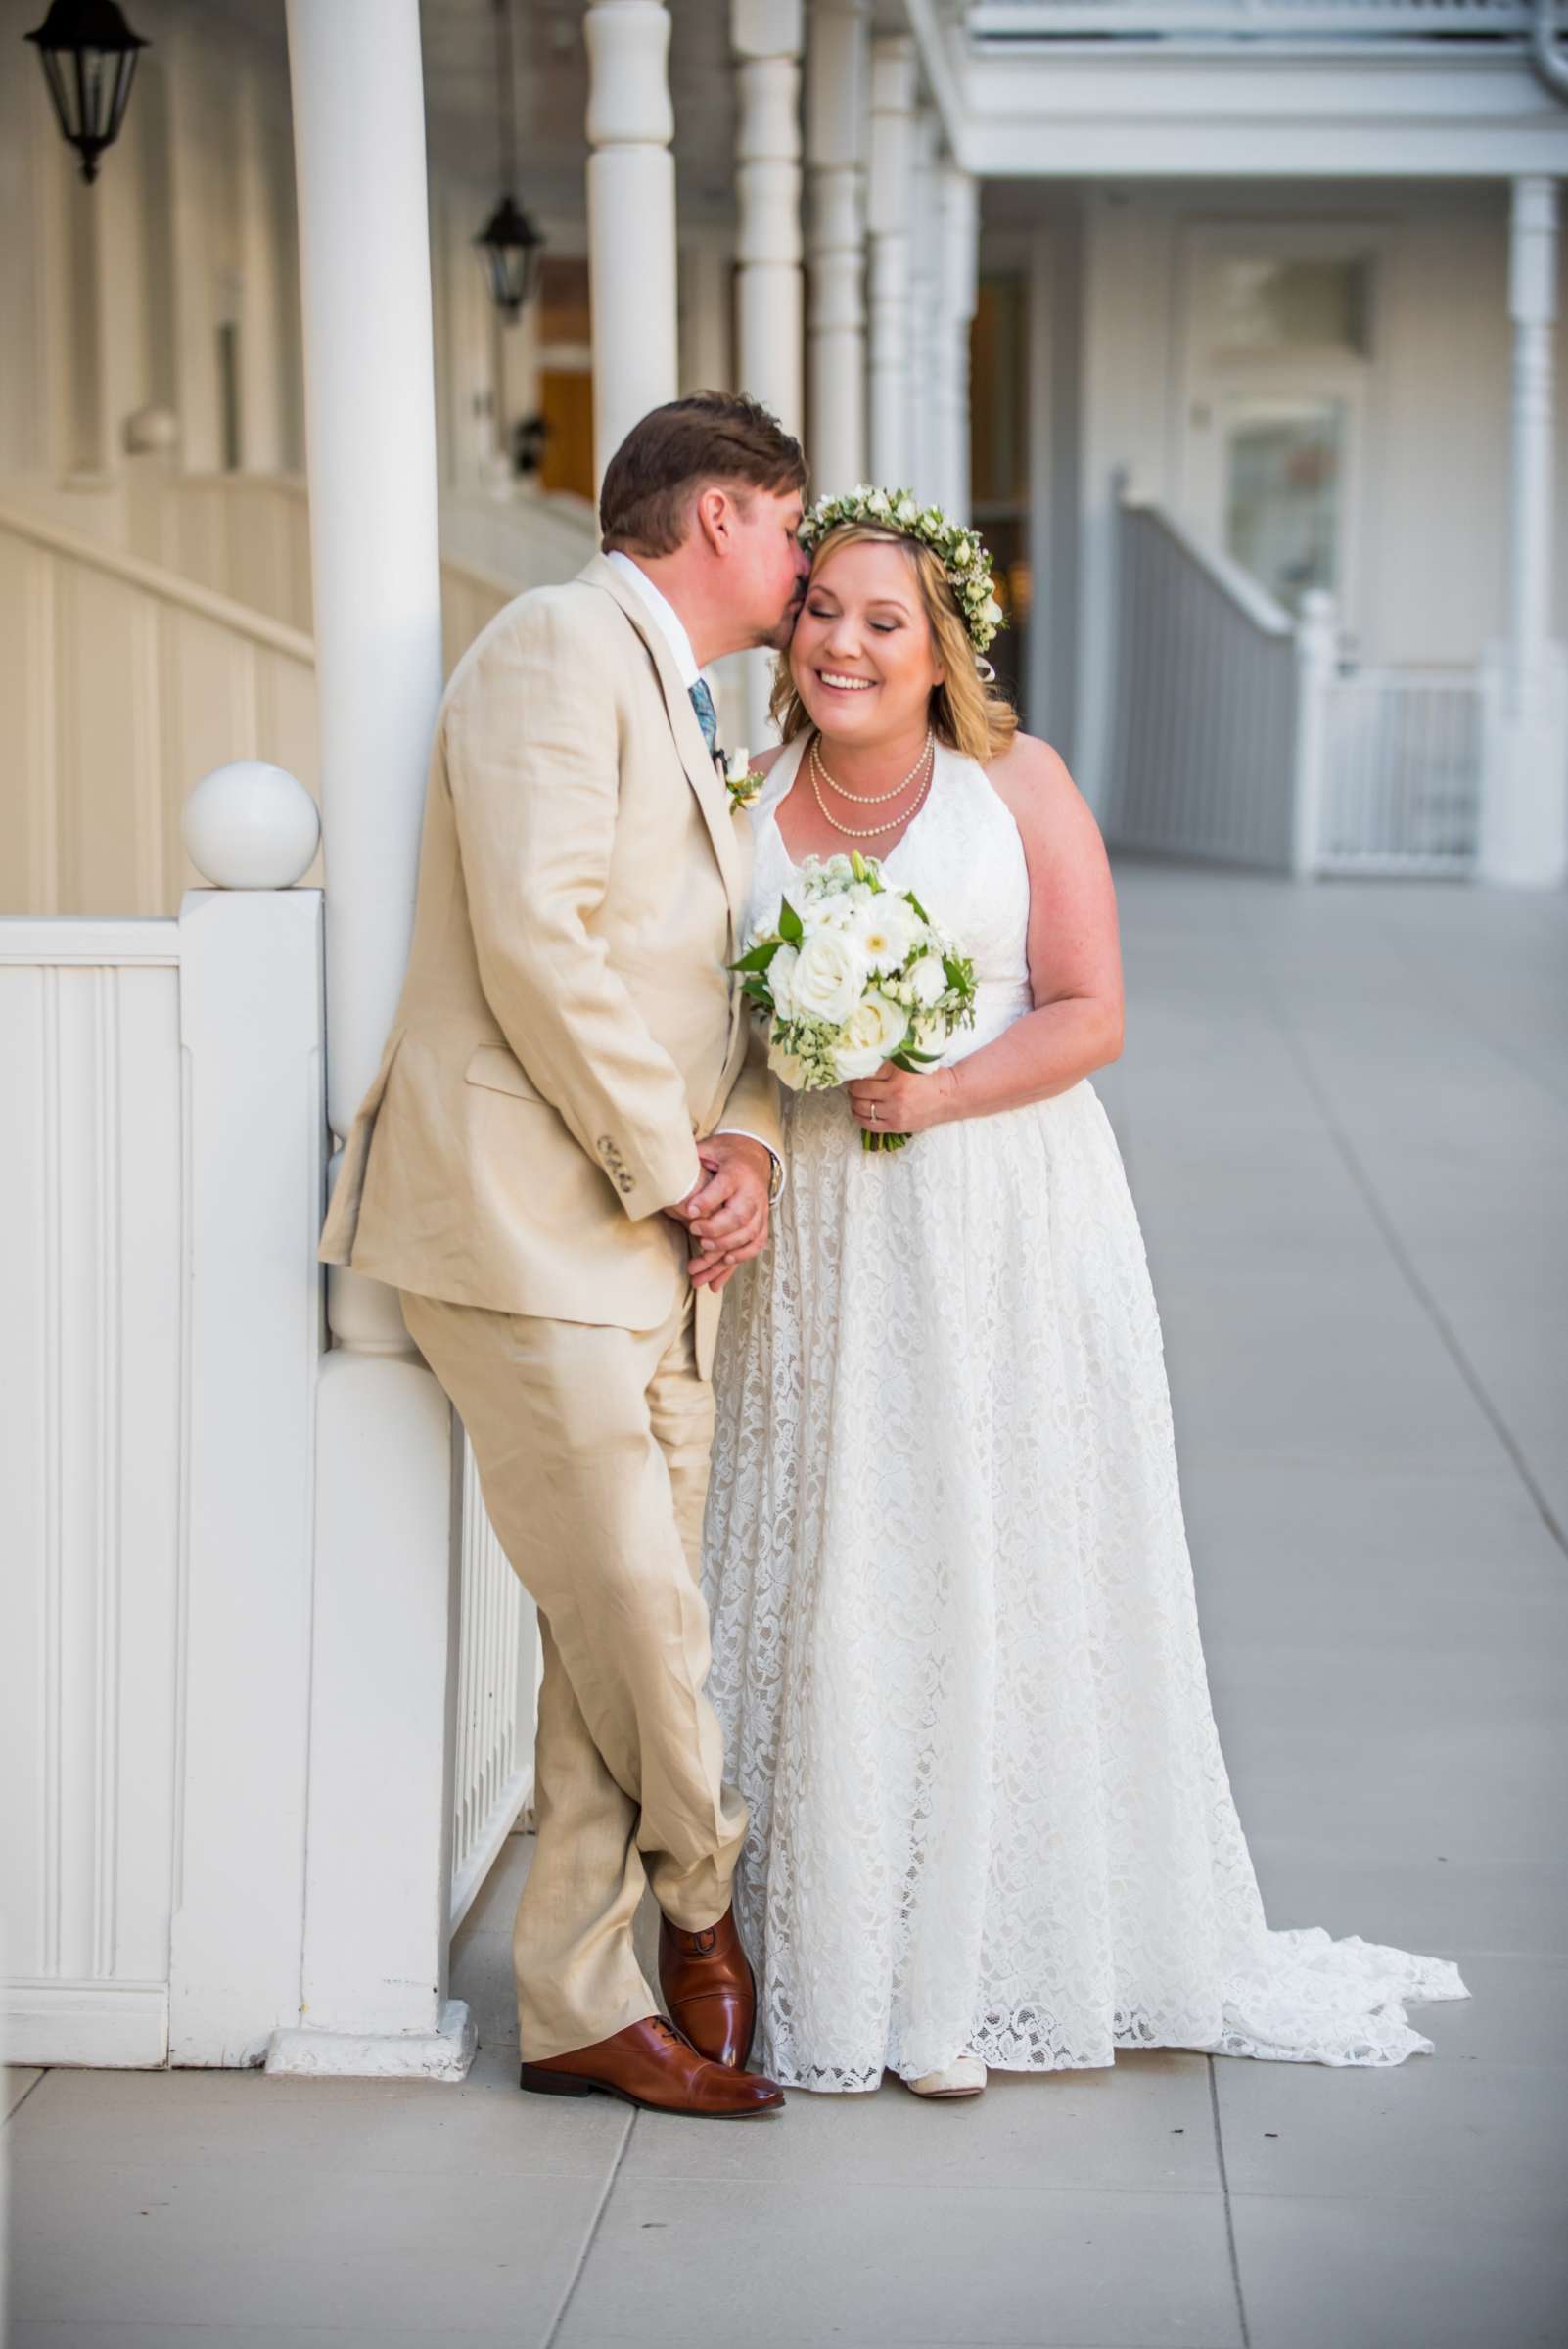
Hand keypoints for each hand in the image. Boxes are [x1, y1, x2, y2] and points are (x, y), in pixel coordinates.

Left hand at [682, 1133, 772, 1288]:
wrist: (755, 1157)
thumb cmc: (727, 1155)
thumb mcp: (710, 1148)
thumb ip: (693, 1157)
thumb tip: (667, 1161)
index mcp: (737, 1172)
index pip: (724, 1186)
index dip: (707, 1200)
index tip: (689, 1211)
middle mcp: (752, 1191)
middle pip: (739, 1215)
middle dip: (716, 1228)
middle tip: (694, 1231)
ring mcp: (760, 1209)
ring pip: (748, 1232)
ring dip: (726, 1245)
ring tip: (704, 1249)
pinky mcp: (762, 1221)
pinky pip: (757, 1242)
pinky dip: (743, 1254)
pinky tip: (725, 1261)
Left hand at [846, 1061, 958, 1138]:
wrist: (949, 1096)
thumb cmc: (929, 1076)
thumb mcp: (910, 1062)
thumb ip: (889, 1061)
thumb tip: (862, 1059)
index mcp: (900, 1073)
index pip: (867, 1071)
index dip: (858, 1070)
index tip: (855, 1069)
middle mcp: (896, 1093)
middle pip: (859, 1090)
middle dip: (852, 1085)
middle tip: (853, 1082)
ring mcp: (895, 1112)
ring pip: (860, 1107)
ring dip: (853, 1100)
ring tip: (857, 1095)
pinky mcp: (896, 1126)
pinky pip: (868, 1124)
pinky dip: (859, 1116)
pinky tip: (859, 1110)